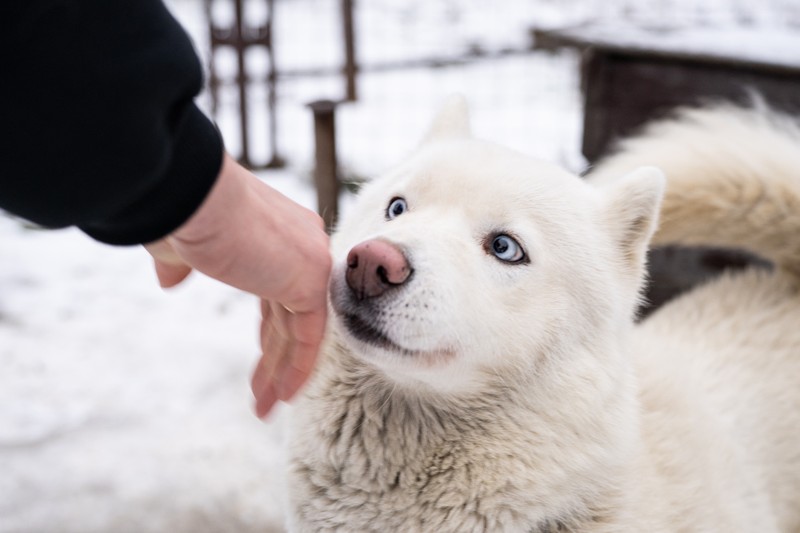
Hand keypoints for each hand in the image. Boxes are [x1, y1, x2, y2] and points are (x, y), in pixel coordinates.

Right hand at [146, 153, 330, 416]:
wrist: (191, 195)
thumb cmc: (181, 211)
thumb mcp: (180, 245)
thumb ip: (182, 264)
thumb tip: (169, 280)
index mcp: (279, 233)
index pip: (281, 292)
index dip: (270, 331)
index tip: (260, 360)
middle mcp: (303, 244)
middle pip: (293, 314)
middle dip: (277, 358)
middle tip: (265, 394)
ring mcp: (310, 260)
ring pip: (301, 330)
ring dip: (282, 373)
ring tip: (266, 409)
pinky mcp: (309, 279)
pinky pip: (309, 335)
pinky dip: (298, 368)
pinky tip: (283, 397)